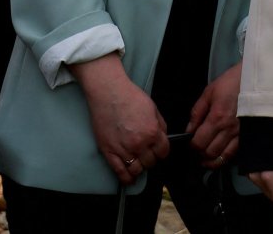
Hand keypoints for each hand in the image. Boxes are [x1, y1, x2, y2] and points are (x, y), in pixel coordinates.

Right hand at [72, 54, 170, 184]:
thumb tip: (163, 138)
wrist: (108, 93)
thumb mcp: (153, 108)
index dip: (162, 152)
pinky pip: (119, 172)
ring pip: (136, 170)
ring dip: (140, 169)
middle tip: (148, 155)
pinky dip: (126, 178)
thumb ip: (160, 126)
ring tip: (139, 164)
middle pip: (150, 162)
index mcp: (152, 132)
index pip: (163, 152)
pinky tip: (129, 179)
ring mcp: (123, 149)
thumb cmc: (130, 97)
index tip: (159, 152)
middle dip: (151, 159)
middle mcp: (139, 144)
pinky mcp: (109, 152)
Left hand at [187, 61, 241, 169]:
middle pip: (210, 153)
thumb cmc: (231, 83)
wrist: (256, 79)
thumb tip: (189, 130)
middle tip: (197, 148)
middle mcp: (229, 130)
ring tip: (206, 156)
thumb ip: (197, 112)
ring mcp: (240, 134)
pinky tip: (220, 154)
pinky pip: (235, 153)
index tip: (190, 142)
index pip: (199, 142)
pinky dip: (225, 157)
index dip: (191, 146)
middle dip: (200, 153)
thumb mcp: (209, 92)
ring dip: (212, 159)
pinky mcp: (249, 136)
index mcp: (217, 118)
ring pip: (223, 157)